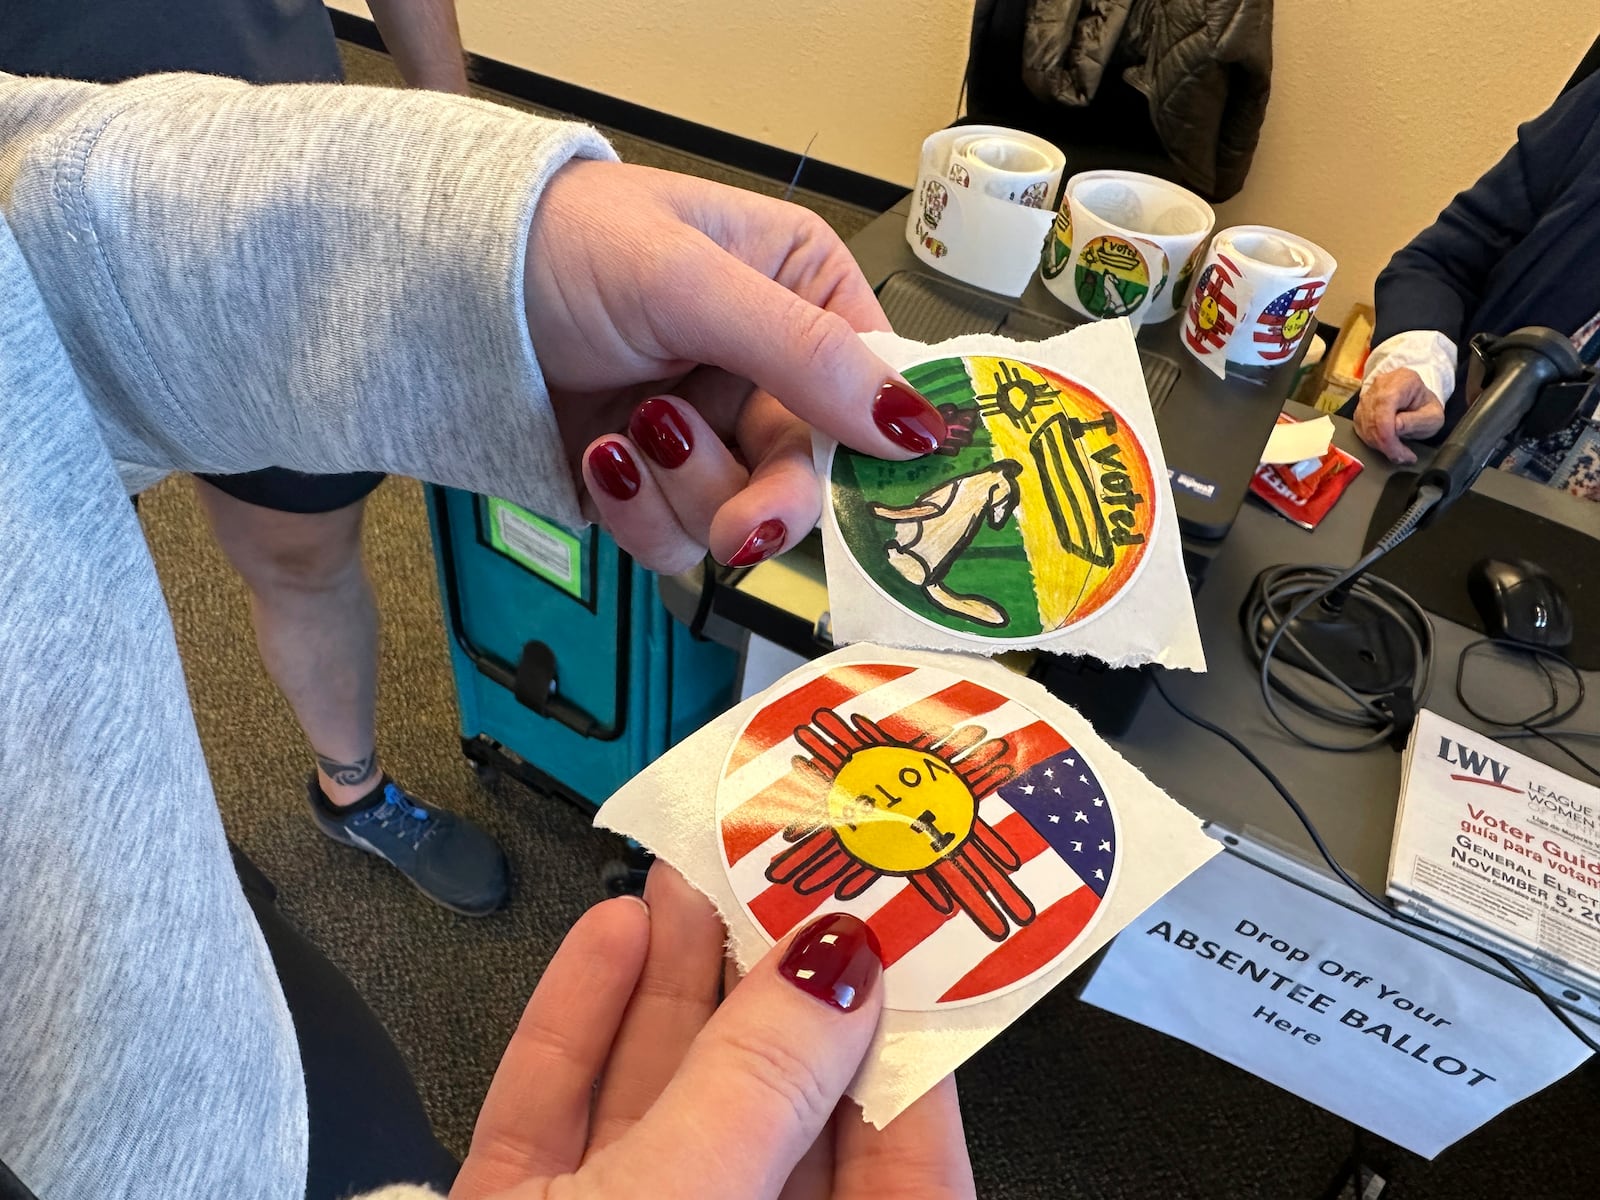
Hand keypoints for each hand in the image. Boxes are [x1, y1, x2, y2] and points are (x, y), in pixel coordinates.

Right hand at [451, 865, 976, 1199]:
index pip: (901, 1150)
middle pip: (771, 1107)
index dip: (893, 1029)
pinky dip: (581, 1025)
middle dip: (767, 982)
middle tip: (777, 876)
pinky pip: (564, 1117)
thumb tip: (834, 964)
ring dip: (675, 979)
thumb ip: (766, 1079)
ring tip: (694, 876)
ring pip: (664, 1099)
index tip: (886, 926)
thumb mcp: (696, 1195)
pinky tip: (610, 938)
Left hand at [522, 160, 944, 572]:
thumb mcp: (689, 281)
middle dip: (763, 500)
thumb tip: (917, 424)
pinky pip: (671, 541)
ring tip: (627, 427)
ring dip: (682, 491)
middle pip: (812, 476)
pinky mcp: (648, 486)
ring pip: (740, 519)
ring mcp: (705, 434)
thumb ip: (804, 352)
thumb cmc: (560, 243)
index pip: (876, 387)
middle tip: (737, 526)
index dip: (879, 450)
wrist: (430, 284)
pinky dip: (634, 511)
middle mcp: (763, 370)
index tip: (873, 500)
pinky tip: (598, 454)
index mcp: (800, 294)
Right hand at [1353, 368, 1444, 464]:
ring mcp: (1367, 395)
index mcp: (1402, 380)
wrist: (1418, 402)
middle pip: (1372, 418)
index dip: (1388, 435)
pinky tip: (1386, 445)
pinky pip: (1360, 428)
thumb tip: (1395, 428)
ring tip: (1396, 452)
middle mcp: (1380, 385)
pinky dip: (1372, 441)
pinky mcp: (1360, 408)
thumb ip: (1416, 422)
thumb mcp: (1432, 417)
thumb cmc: (1426, 407)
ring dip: (1378, 444)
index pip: (1385, 407)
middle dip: (1384, 443)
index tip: (1399, 453)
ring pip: (1364, 425)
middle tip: (1400, 457)